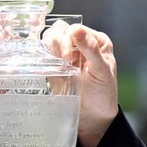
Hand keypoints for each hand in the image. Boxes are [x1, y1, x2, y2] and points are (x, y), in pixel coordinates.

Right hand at [42, 22, 118, 146]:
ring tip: (59, 64)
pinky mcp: (55, 65)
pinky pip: (45, 53)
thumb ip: (90, 49)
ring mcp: (67, 54)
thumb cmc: (103, 94)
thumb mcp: (101, 71)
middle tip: (64, 60)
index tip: (69, 57)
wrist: (93, 117)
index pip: (76, 29)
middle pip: (61, 30)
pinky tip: (49, 66)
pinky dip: (44, 56)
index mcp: (96, 41)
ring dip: (51, 48)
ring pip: (51, 39)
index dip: (69, 39)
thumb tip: (76, 30)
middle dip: (58, 42)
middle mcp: (81, 44)